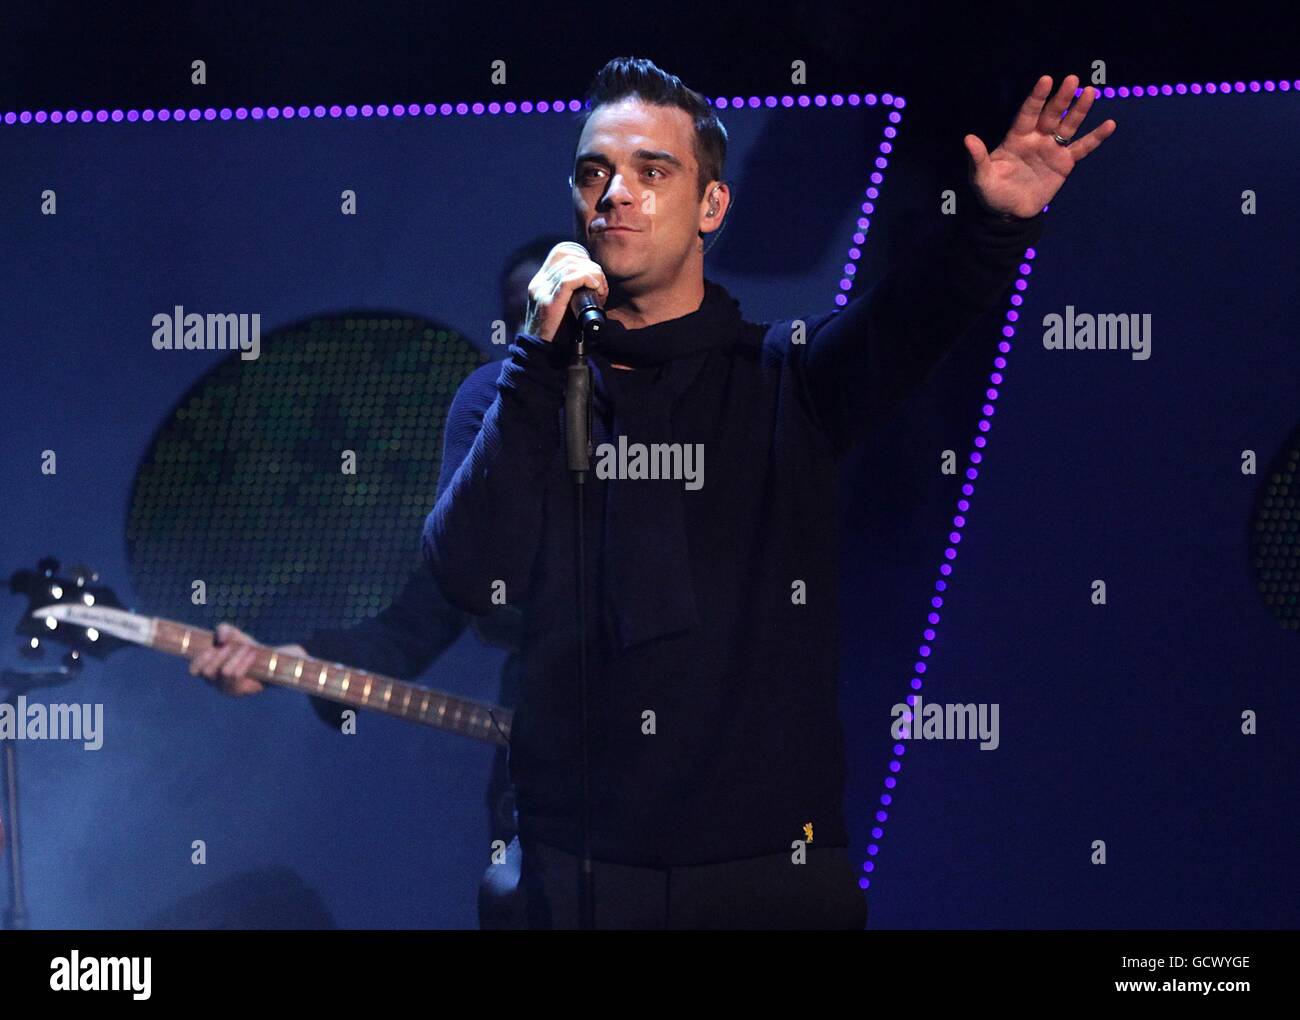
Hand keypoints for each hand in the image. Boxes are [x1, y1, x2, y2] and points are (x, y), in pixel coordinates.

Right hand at [189, 622, 304, 696]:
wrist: (264, 659)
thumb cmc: (242, 646)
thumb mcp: (233, 634)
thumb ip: (224, 630)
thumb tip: (221, 639)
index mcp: (206, 667)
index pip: (194, 670)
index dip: (198, 661)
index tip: (210, 650)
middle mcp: (213, 680)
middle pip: (208, 671)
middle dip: (219, 656)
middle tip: (230, 647)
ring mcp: (225, 687)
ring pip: (225, 672)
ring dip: (236, 657)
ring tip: (246, 648)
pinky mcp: (238, 691)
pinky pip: (238, 676)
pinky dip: (245, 663)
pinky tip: (252, 654)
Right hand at [522, 244, 607, 342]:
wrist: (541, 358)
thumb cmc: (558, 337)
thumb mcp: (564, 310)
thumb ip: (572, 296)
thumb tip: (595, 285)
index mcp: (541, 283)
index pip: (561, 252)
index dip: (582, 256)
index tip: (595, 275)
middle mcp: (539, 283)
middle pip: (570, 257)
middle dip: (592, 268)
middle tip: (602, 288)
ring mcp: (541, 292)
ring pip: (571, 266)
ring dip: (593, 275)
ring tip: (601, 292)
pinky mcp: (548, 304)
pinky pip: (568, 280)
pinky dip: (587, 280)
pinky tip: (595, 290)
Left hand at [964, 74, 1115, 219]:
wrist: (1009, 214)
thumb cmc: (992, 194)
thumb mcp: (981, 178)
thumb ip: (978, 158)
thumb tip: (968, 138)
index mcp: (1016, 138)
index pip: (1028, 113)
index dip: (1036, 97)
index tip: (1046, 80)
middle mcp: (1036, 138)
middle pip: (1051, 114)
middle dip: (1061, 98)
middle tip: (1072, 80)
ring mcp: (1052, 149)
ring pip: (1068, 125)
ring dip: (1080, 110)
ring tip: (1090, 92)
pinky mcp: (1064, 164)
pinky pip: (1082, 148)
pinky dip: (1096, 137)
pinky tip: (1109, 124)